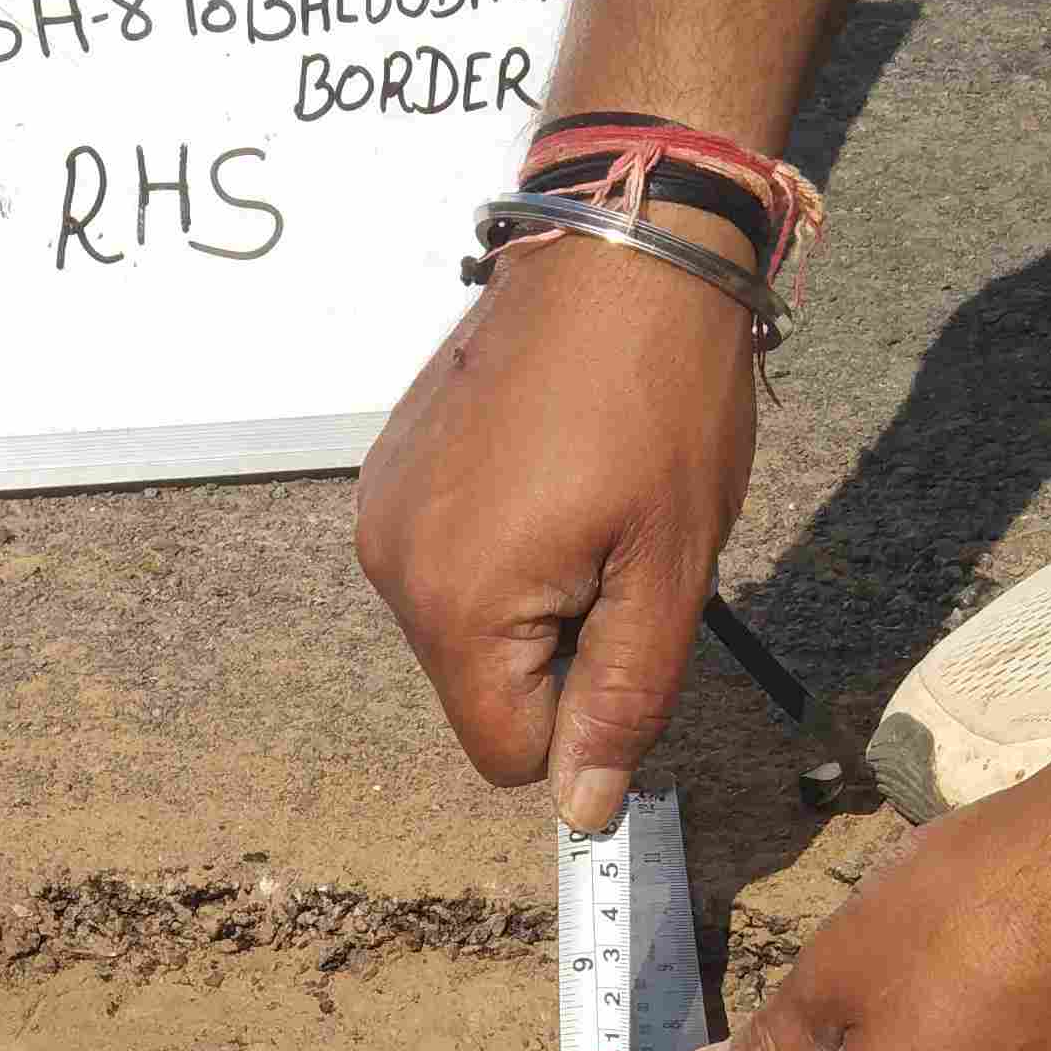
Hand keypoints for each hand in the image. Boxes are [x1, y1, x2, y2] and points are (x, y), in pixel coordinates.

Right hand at [354, 241, 760, 833]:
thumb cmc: (659, 396)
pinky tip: (544, 467)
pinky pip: (443, 560)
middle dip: (554, 648)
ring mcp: (382, 514)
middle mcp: (392, 567)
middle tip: (614, 543)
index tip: (625, 619)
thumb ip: (623, 700)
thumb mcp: (669, 568)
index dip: (582, 717)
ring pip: (463, 628)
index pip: (506, 754)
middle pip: (479, 690)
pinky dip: (497, 542)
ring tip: (581, 496)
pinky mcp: (387, 473)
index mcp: (457, 604)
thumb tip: (583, 808)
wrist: (619, 242)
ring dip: (528, 594)